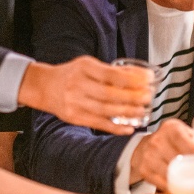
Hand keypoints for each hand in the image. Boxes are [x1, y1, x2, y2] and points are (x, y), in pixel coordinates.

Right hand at [18, 56, 152, 135]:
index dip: (132, 79)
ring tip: (143, 112)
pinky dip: (116, 128)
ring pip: (106, 110)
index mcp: (84, 68)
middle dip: (132, 97)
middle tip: (148, 97)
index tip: (148, 80)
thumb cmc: (73, 74)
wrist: (45, 87)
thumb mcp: (89, 65)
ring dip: (128, 112)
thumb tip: (141, 76)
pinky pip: (98, 124)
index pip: (111, 74)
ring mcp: (75, 103)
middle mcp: (78, 85)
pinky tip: (129, 128)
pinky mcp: (74, 118)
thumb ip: (112, 71)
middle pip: (109, 93)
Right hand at [130, 118, 193, 188]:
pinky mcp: (145, 171)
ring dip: (186, 182)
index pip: (186, 143)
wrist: (144, 146)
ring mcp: (149, 157)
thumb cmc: (171, 140)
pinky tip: (184, 190)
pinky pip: (162, 184)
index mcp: (171, 129)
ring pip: (171, 174)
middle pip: (180, 160)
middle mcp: (158, 141)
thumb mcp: (184, 132)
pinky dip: (174, 188)